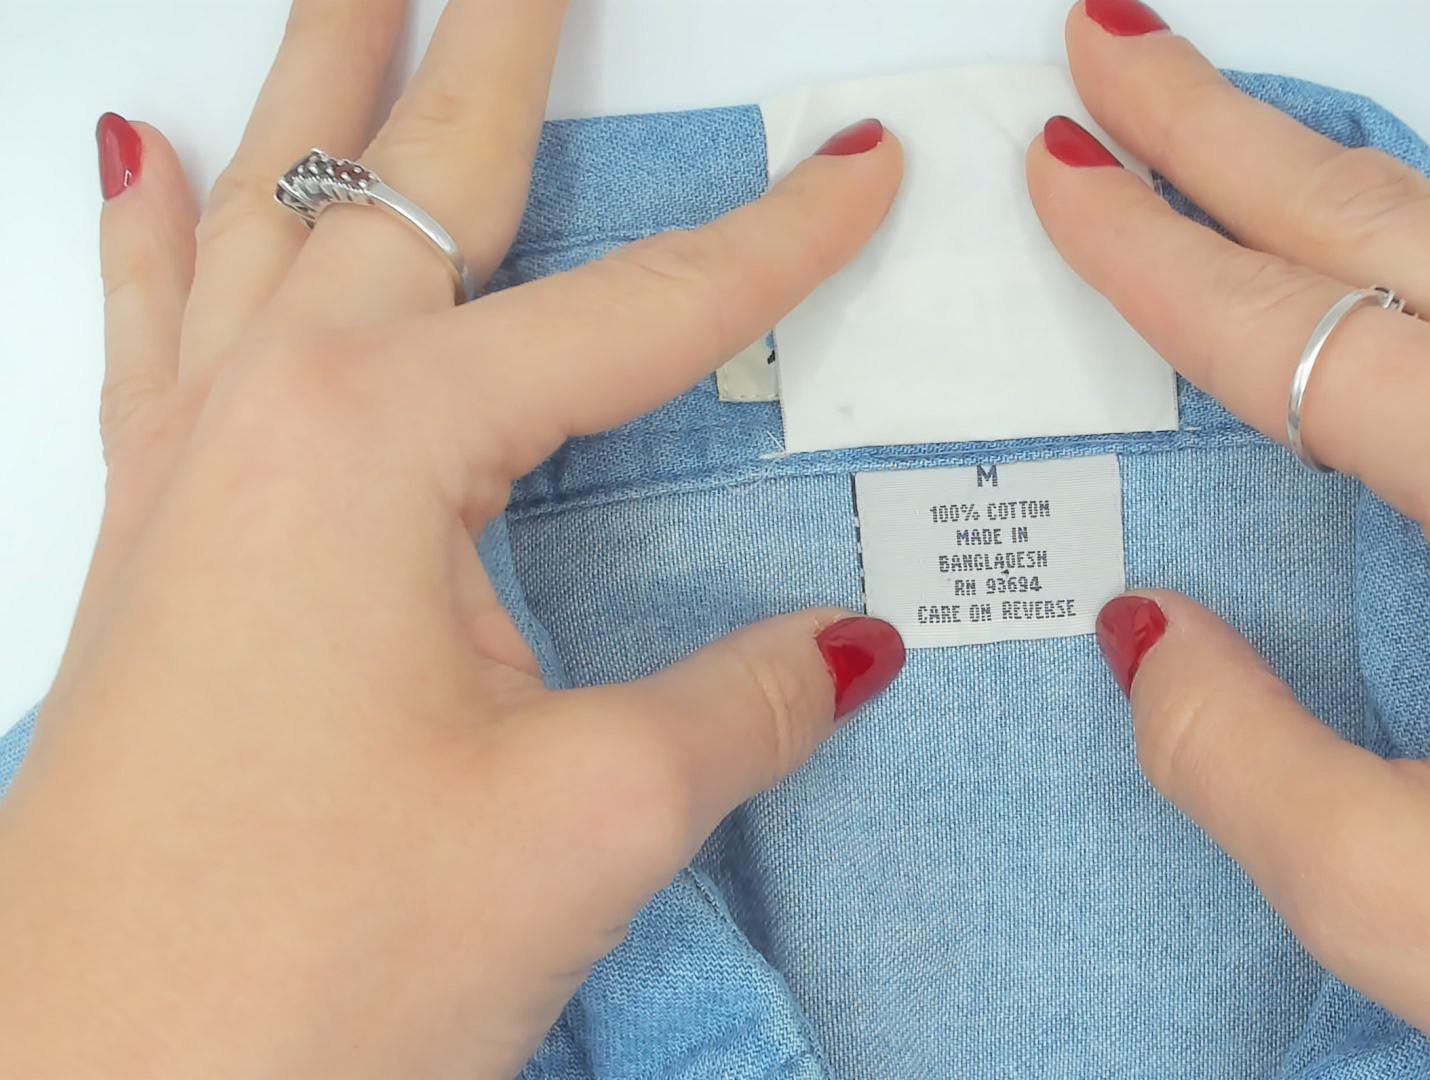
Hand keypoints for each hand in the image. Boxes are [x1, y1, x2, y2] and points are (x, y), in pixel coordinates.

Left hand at [0, 2, 902, 1076]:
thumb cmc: (312, 964)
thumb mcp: (589, 821)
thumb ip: (744, 701)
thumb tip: (849, 644)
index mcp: (380, 442)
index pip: (636, 311)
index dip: (773, 244)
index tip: (862, 173)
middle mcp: (268, 411)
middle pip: (416, 173)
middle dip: (497, 37)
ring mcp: (188, 461)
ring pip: (269, 205)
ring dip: (330, 76)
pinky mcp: (152, 531)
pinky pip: (152, 322)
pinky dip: (159, 224)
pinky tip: (141, 156)